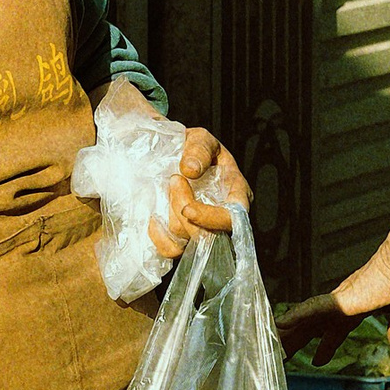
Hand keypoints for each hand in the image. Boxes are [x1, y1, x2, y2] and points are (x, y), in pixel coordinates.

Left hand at [150, 126, 248, 262]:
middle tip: (173, 180)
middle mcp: (221, 216)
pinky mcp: (182, 238)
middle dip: (183, 211)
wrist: (172, 155)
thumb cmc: (193, 149)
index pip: (233, 218)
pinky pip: (170, 249)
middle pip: (208, 234)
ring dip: (169, 218)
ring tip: (165, 189)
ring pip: (187, 242)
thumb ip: (200, 149)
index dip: (211, 218)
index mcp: (235, 194)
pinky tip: (153, 216)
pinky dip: (158, 236)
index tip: (187, 208)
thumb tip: (190, 169)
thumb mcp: (201, 139)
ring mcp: (201, 229)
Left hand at [277, 241, 389, 363]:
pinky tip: (278, 326)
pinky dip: (294, 318)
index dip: (326, 345)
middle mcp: (345, 302)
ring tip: (268, 345)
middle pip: (313, 326)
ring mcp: (340, 300)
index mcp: (360, 304)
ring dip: (288, 334)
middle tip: (279, 357)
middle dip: (297, 341)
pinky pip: (311, 310)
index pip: (337, 329)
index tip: (317, 360)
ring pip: (305, 320)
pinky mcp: (341, 299)